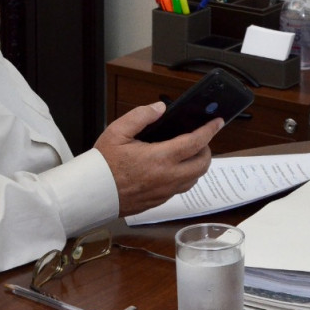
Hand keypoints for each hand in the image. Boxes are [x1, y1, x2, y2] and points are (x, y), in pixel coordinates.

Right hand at [95, 103, 222, 216]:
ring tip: (190, 152)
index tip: (217, 122)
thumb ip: (141, 116)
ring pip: (195, 178)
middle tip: (201, 138)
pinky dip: (187, 176)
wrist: (92, 193)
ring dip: (198, 164)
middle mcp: (167, 177)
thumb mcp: (117, 131)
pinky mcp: (160, 201)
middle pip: (203, 164)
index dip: (209, 130)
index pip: (195, 142)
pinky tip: (176, 167)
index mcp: (160, 158)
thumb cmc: (103, 164)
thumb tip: (160, 109)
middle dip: (207, 148)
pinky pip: (182, 188)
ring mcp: (165, 191)